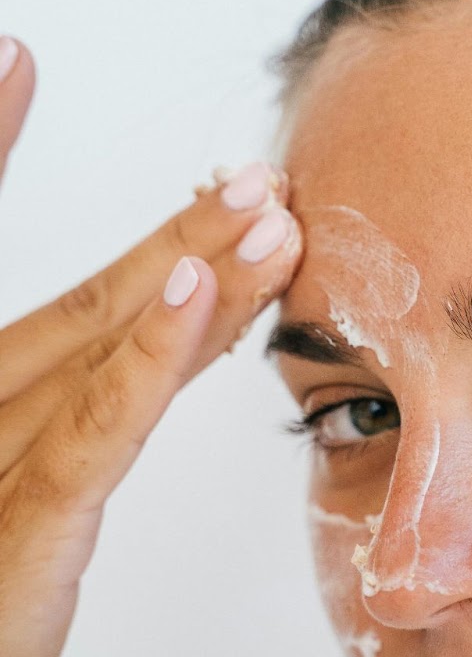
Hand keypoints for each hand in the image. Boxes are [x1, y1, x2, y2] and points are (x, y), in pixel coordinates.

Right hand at [0, 38, 302, 656]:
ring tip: (263, 209)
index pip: (52, 301)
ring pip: (96, 344)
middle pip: (86, 306)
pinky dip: (148, 355)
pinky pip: (91, 431)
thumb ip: (64, 441)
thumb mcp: (22, 527)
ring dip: (191, 268)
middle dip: (181, 235)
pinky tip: (197, 291)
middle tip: (259, 177)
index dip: (65, 193)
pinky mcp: (17, 532)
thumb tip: (138, 381)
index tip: (115, 125)